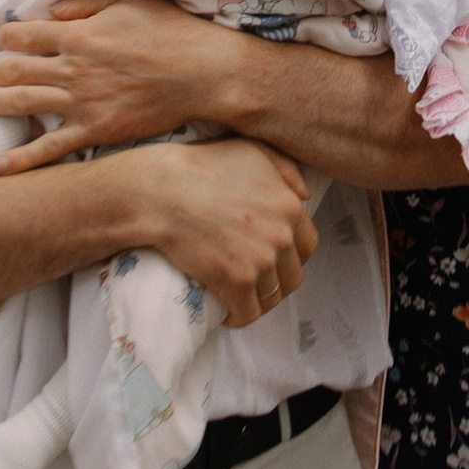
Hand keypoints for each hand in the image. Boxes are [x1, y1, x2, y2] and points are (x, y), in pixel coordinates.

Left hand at [0, 0, 236, 168]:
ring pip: (23, 104)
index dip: (6, 34)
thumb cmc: (170, 31)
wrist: (205, 74)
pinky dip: (24, 158)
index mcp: (79, 34)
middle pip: (14, 70)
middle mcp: (74, 69)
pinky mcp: (97, 131)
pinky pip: (53, 147)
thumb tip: (51, 3)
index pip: (27, 34)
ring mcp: (83, 103)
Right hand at [131, 137, 317, 326]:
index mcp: (290, 206)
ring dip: (258, 302)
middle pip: (292, 276)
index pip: (307, 246)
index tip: (272, 261)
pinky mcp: (237, 281)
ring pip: (271, 297)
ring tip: (241, 298)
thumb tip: (305, 197)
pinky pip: (248, 313)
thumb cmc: (201, 167)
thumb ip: (285, 169)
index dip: (290, 257)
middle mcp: (282, 235)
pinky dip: (239, 317)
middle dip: (276, 282)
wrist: (162, 191)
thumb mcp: (252, 151)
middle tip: (255, 282)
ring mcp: (261, 260)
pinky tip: (228, 314)